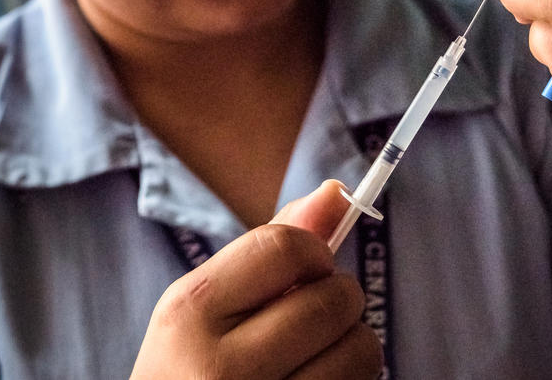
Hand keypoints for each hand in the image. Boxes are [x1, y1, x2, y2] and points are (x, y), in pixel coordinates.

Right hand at [131, 181, 382, 378]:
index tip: (309, 271)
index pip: (284, 247)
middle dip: (337, 301)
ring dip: (351, 345)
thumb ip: (269, 250)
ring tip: (313, 357)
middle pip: (331, 299)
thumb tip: (337, 191)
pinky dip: (351, 378)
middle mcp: (218, 367)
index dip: (313, 252)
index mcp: (189, 312)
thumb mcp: (207, 307)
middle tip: (309, 321)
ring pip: (361, 349)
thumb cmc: (193, 365)